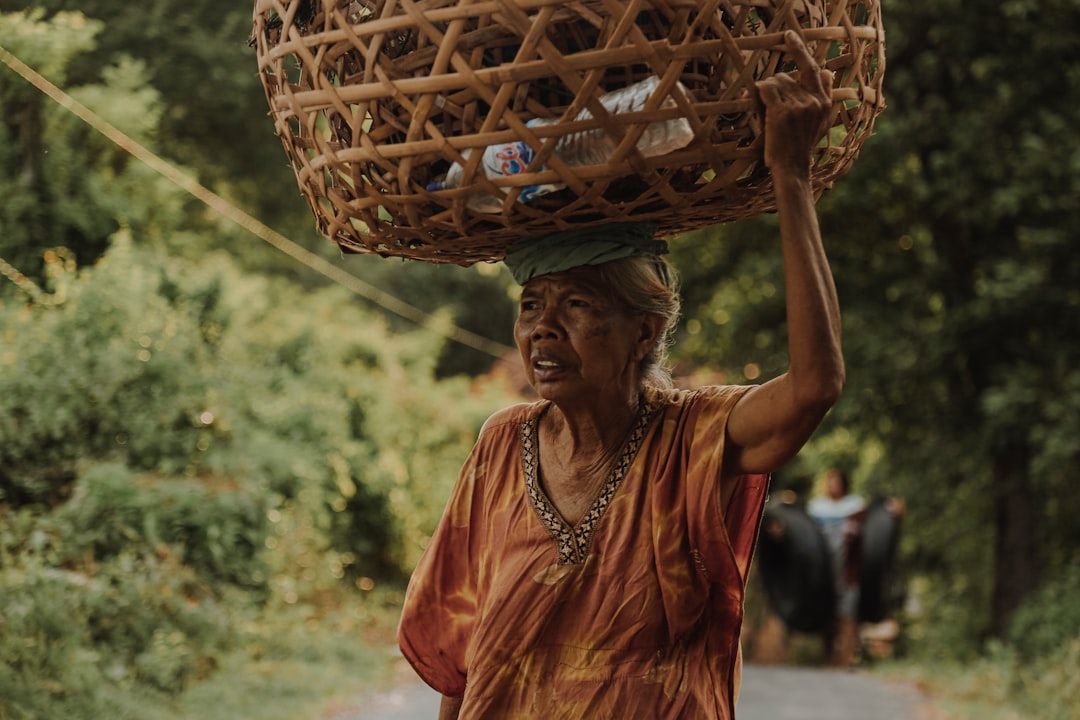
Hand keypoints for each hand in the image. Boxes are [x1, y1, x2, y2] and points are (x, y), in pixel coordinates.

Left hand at [755, 30, 833, 174]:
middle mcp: (814, 101)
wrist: (793, 168)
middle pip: (787, 76)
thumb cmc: (801, 146)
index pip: (813, 69)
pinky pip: (766, 89)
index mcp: (825, 101)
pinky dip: (758, 92)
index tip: (789, 36)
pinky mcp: (782, 112)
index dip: (799, 50)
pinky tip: (758, 101)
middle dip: (775, 88)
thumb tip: (828, 71)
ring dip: (767, 94)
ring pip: (775, 83)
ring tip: (769, 114)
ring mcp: (799, 106)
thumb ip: (825, 95)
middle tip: (773, 108)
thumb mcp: (820, 121)